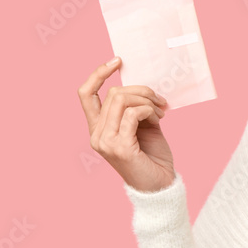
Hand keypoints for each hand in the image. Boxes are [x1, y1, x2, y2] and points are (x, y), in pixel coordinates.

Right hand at [78, 56, 175, 191]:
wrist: (160, 186)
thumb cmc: (152, 157)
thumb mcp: (142, 126)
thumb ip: (134, 107)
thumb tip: (140, 85)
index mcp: (98, 128)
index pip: (86, 94)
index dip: (98, 74)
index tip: (118, 61)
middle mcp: (96, 135)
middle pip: (113, 93)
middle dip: (141, 90)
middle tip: (160, 100)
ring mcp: (105, 142)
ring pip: (122, 100)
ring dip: (147, 100)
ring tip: (161, 111)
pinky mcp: (119, 147)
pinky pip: (133, 113)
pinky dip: (149, 111)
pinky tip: (158, 120)